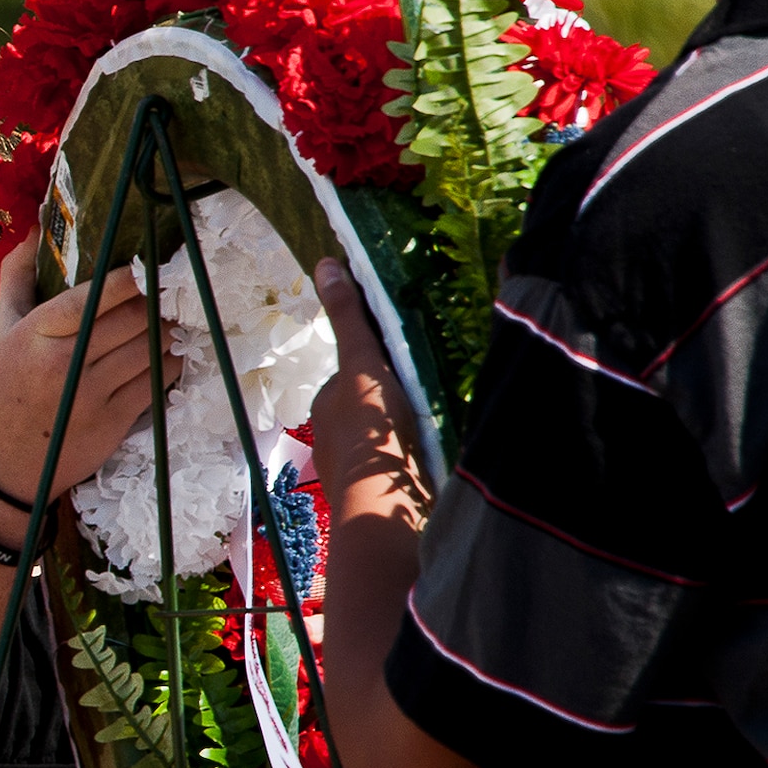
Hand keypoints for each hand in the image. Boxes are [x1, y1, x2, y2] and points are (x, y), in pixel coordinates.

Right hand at [0, 234, 178, 508]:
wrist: (12, 461)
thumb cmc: (10, 384)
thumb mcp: (3, 328)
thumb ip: (17, 276)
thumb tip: (36, 228)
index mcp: (37, 333)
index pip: (94, 297)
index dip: (130, 278)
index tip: (150, 262)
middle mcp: (64, 362)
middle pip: (133, 319)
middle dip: (159, 300)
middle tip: (174, 286)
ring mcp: (93, 393)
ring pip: (151, 348)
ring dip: (171, 329)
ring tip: (177, 314)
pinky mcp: (116, 420)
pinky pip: (158, 381)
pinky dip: (172, 361)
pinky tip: (172, 350)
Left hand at [310, 258, 424, 511]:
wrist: (384, 505)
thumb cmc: (372, 430)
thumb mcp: (363, 363)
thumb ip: (348, 318)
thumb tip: (325, 263)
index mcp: (328, 404)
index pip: (356, 375)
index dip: (382, 367)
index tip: (412, 367)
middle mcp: (332, 438)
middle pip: (370, 407)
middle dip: (395, 403)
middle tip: (432, 395)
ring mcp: (354, 470)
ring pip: (383, 439)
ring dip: (405, 434)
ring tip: (441, 426)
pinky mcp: (378, 496)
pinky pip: (397, 467)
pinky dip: (412, 461)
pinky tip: (436, 458)